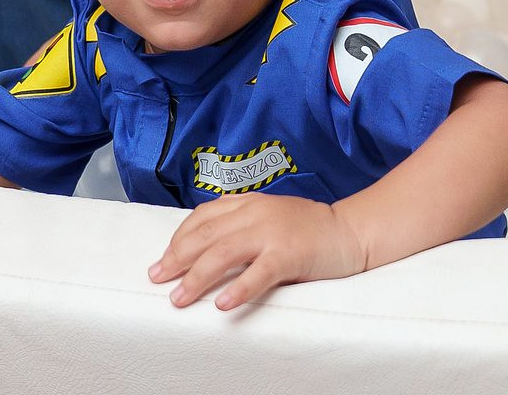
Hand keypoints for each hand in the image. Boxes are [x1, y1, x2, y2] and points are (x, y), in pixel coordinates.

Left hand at [149, 193, 368, 310]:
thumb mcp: (269, 219)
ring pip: (223, 253)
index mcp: (248, 203)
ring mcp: (272, 232)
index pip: (202, 217)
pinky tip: (223, 305)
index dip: (178, 239)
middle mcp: (255, 213)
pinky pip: (259, 273)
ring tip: (179, 298)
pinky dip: (239, 289)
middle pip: (205, 235)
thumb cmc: (308, 230)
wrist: (350, 231)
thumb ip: (241, 227)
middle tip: (157, 279)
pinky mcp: (290, 253)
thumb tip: (203, 253)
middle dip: (176, 258)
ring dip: (197, 277)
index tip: (162, 261)